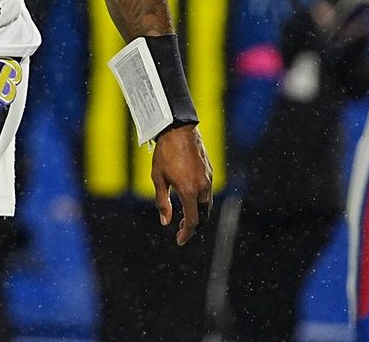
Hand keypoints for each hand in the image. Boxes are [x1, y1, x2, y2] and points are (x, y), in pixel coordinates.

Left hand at [152, 124, 212, 245]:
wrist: (178, 129)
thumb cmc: (165, 153)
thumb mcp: (158, 178)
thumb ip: (162, 202)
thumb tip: (165, 222)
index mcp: (189, 191)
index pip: (192, 221)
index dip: (186, 233)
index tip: (179, 240)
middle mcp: (203, 187)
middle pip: (203, 216)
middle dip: (193, 226)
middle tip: (181, 230)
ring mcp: (208, 178)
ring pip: (207, 204)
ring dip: (198, 214)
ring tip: (184, 216)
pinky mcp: (210, 170)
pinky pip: (207, 191)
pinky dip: (200, 201)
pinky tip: (190, 198)